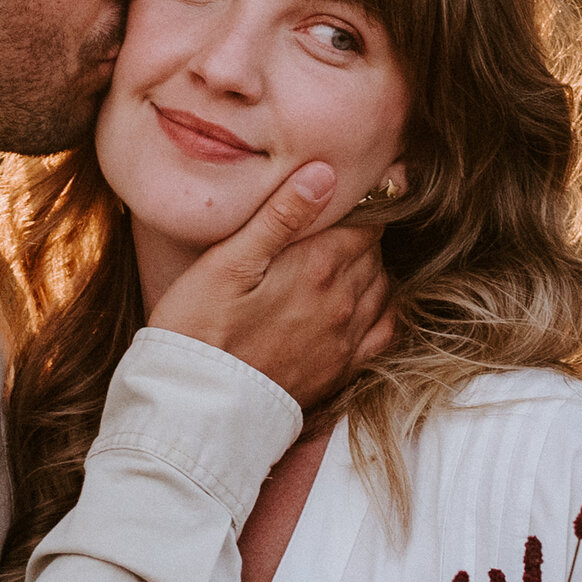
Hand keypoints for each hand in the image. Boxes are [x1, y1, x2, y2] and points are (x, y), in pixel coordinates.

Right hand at [150, 162, 395, 409]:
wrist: (198, 408)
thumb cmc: (199, 329)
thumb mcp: (228, 262)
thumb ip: (280, 216)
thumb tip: (324, 173)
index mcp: (318, 267)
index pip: (367, 221)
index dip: (360, 202)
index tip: (344, 192)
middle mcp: (344, 302)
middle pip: (374, 252)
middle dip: (360, 233)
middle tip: (331, 222)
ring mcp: (346, 338)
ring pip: (381, 286)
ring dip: (368, 268)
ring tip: (338, 257)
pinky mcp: (341, 369)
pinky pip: (383, 330)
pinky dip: (380, 308)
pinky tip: (361, 301)